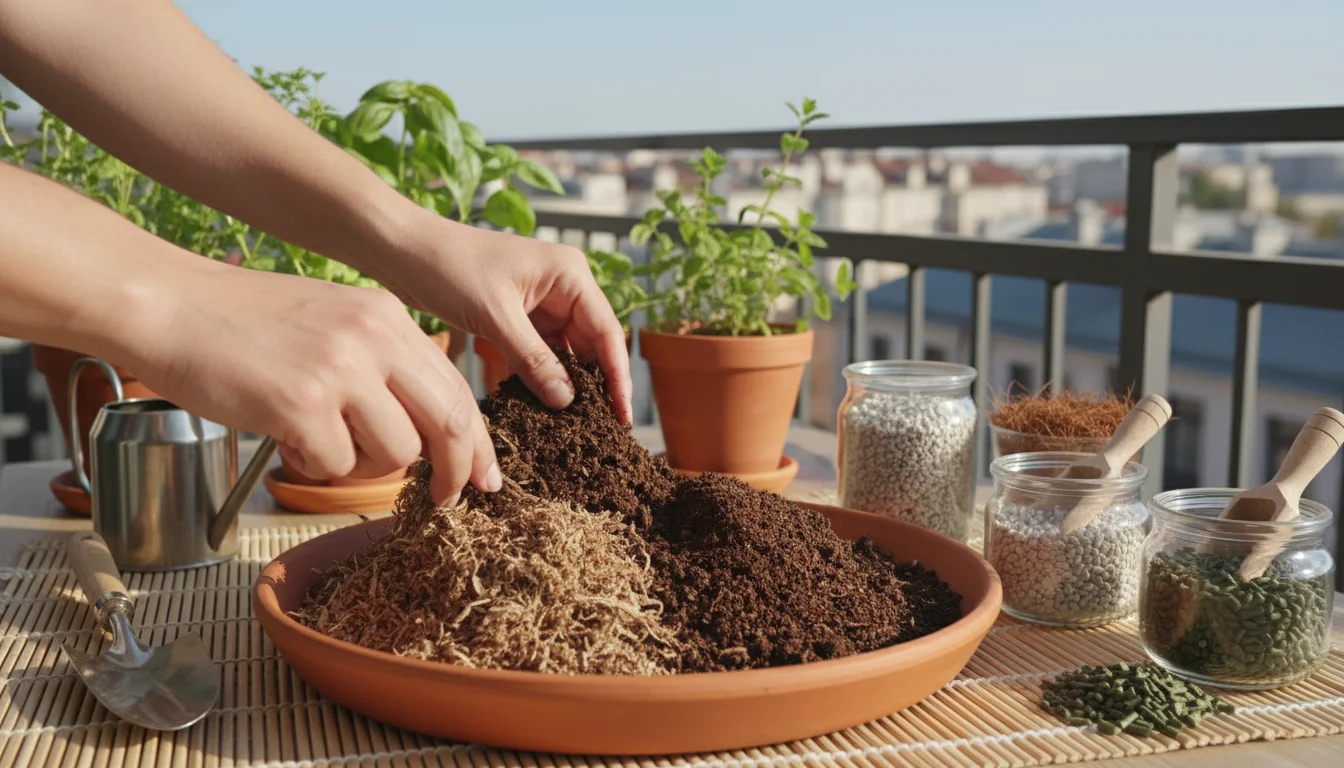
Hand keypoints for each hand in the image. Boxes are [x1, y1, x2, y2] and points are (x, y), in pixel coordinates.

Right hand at [126, 262, 499, 504]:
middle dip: (454, 473)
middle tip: (444, 500)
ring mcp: (340, 371)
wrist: (170, 305)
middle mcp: (374, 339)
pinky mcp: (301, 404)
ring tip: (320, 440)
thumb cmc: (244, 322)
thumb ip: (384, 366)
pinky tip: (284, 436)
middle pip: (449, 424)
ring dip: (363, 467)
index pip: (458, 389)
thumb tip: (427, 433)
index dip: (477, 442)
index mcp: (388, 318)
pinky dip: (313, 465)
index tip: (483, 476)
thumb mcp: (335, 321)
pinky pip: (336, 466)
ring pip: (396, 454)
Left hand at [380, 210, 632, 422]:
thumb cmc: (449, 268)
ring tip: (574, 425)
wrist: (402, 251)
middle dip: (594, 384)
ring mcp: (541, 302)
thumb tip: (566, 402)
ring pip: (566, 352)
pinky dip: (541, 377)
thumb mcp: (496, 317)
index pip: (607, 331)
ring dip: (567, 384)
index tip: (622, 414)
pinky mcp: (518, 317)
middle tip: (601, 429)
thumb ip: (534, 360)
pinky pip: (540, 353)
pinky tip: (543, 407)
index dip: (617, 376)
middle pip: (591, 344)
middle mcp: (562, 286)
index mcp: (570, 274)